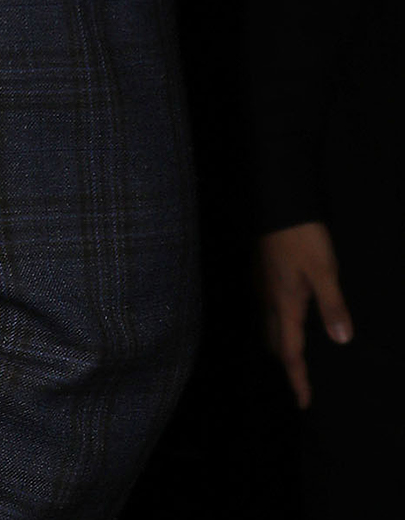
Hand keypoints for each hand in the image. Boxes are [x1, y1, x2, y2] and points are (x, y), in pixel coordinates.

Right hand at [260, 221, 352, 407]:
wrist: (278, 204)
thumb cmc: (303, 239)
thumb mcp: (325, 272)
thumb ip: (333, 307)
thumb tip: (342, 342)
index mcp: (286, 303)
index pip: (290, 351)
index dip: (298, 378)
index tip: (304, 402)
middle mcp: (270, 298)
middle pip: (275, 341)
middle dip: (287, 363)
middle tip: (301, 381)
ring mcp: (264, 284)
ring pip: (268, 324)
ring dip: (281, 343)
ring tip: (294, 353)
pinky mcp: (263, 272)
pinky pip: (268, 308)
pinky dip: (278, 323)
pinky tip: (288, 315)